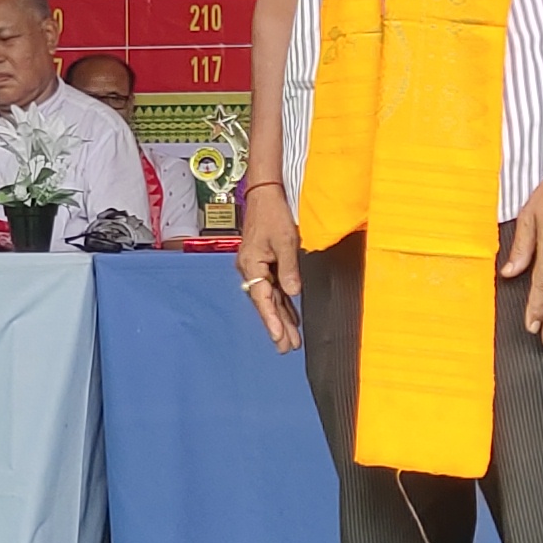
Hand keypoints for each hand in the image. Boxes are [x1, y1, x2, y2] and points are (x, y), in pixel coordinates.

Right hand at [235, 184, 302, 353]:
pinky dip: (281, 303)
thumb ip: (289, 268)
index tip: (279, 336)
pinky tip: (289, 316)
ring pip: (269, 298)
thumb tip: (292, 292)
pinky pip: (272, 288)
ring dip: (280, 317)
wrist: (264, 194)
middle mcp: (250, 269)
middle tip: (286, 348)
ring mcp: (256, 267)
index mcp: (251, 264)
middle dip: (276, 325)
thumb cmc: (272, 213)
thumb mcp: (285, 240)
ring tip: (290, 339)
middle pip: (265, 303)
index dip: (272, 318)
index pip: (262, 298)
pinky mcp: (263, 263)